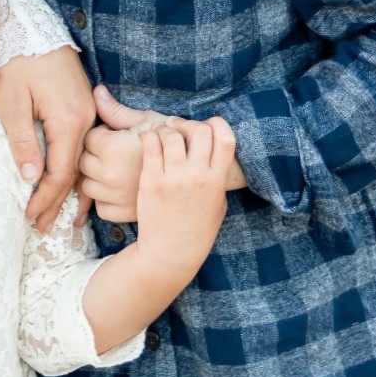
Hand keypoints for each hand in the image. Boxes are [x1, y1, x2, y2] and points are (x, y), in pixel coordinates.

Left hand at [0, 48, 96, 231]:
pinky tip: (72, 187)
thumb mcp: (12, 102)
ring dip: (69, 191)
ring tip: (60, 218)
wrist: (32, 28)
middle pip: (74, 173)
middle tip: (41, 228)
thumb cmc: (18, 62)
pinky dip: (76, 170)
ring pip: (81, 162)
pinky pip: (82, 148)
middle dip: (56, 202)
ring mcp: (88, 114)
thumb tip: (30, 177)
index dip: (45, 199)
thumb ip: (22, 141)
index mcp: (69, 120)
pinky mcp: (84, 108)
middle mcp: (85, 120)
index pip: (60, 173)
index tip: (30, 216)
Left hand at [77, 88, 164, 221]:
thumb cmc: (173, 144)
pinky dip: (107, 200)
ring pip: (88, 187)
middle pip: (84, 163)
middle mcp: (110, 175)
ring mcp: (116, 198)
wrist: (197, 176)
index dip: (102, 135)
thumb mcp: (146, 121)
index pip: (89, 139)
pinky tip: (121, 190)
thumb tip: (96, 90)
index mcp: (113, 149)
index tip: (118, 137)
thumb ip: (115, 110)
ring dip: (98, 179)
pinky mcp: (123, 215)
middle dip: (96, 156)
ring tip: (119, 171)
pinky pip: (101, 208)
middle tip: (118, 154)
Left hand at [133, 117, 236, 280]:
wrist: (172, 252)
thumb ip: (218, 176)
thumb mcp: (218, 203)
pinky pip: (150, 144)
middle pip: (199, 130)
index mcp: (217, 181)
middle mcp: (197, 177)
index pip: (226, 138)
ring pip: (171, 133)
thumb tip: (215, 150)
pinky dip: (149, 136)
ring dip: (166, 129)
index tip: (207, 126)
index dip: (218, 124)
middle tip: (179, 129)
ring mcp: (173, 178)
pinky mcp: (151, 181)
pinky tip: (149, 142)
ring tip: (162, 136)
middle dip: (189, 123)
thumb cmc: (197, 229)